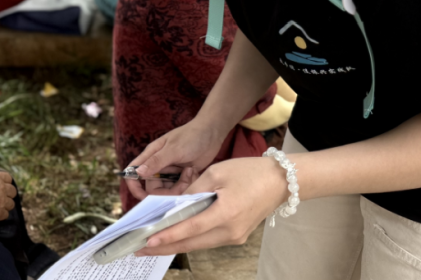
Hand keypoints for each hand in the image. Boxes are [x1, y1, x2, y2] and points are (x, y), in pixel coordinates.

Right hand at [0, 170, 16, 222]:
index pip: (9, 178)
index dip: (5, 184)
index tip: (1, 188)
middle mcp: (0, 187)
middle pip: (13, 191)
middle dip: (7, 195)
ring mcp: (1, 200)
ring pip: (11, 204)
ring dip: (4, 206)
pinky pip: (5, 215)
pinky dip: (0, 215)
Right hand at [125, 120, 226, 200]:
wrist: (212, 132)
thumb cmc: (191, 136)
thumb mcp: (173, 149)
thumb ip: (156, 161)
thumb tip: (138, 173)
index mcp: (151, 156)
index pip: (133, 173)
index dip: (135, 187)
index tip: (143, 197)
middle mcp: (158, 165)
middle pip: (153, 188)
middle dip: (167, 191)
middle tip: (182, 184)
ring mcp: (171, 172)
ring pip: (168, 190)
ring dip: (180, 187)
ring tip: (190, 173)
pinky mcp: (182, 176)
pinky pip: (180, 189)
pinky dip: (187, 185)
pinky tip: (193, 172)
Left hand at [135, 156, 290, 255]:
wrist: (281, 182)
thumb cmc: (250, 172)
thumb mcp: (216, 173)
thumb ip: (193, 190)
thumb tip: (174, 205)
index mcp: (225, 213)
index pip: (190, 228)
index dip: (167, 236)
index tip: (147, 241)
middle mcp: (230, 231)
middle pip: (192, 243)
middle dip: (164, 247)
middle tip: (139, 248)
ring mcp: (235, 236)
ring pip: (199, 244)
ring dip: (175, 245)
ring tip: (152, 245)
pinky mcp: (237, 235)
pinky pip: (208, 240)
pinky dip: (190, 239)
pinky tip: (175, 237)